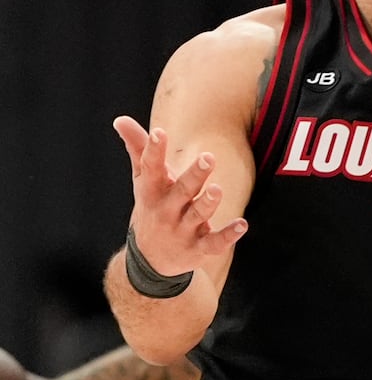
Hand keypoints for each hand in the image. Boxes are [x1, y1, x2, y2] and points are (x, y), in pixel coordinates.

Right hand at [114, 116, 246, 275]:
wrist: (150, 259)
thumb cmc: (152, 207)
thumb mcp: (143, 181)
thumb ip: (138, 149)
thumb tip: (120, 119)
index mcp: (153, 192)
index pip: (152, 168)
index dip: (154, 150)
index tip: (159, 132)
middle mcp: (167, 210)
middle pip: (182, 190)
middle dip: (195, 175)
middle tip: (208, 157)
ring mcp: (183, 230)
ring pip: (198, 215)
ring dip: (208, 203)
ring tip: (217, 189)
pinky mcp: (199, 247)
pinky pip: (215, 242)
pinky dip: (228, 235)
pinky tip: (242, 225)